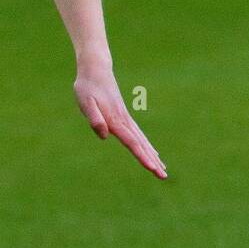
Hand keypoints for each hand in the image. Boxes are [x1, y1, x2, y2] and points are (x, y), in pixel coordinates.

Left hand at [74, 65, 166, 179]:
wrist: (96, 70)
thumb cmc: (87, 87)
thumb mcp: (85, 102)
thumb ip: (94, 119)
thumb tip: (104, 136)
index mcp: (115, 120)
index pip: (131, 142)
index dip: (141, 156)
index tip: (152, 168)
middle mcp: (124, 121)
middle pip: (141, 145)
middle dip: (152, 161)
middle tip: (163, 177)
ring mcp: (126, 119)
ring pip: (142, 141)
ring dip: (152, 155)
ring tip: (163, 170)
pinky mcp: (124, 117)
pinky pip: (138, 135)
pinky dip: (147, 146)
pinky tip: (153, 153)